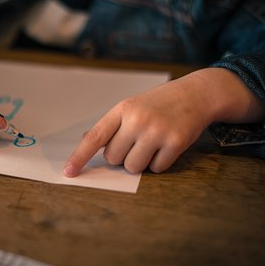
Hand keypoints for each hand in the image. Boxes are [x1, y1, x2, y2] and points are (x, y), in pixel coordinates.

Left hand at [63, 68, 264, 175]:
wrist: (195, 94)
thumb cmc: (157, 103)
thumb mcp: (131, 106)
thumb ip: (110, 125)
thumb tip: (84, 141)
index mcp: (122, 109)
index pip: (95, 138)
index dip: (79, 156)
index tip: (68, 172)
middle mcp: (137, 119)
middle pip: (114, 159)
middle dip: (122, 156)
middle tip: (136, 141)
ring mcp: (156, 131)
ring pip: (133, 167)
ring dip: (140, 162)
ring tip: (151, 144)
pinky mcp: (175, 142)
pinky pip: (156, 169)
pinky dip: (159, 163)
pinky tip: (166, 146)